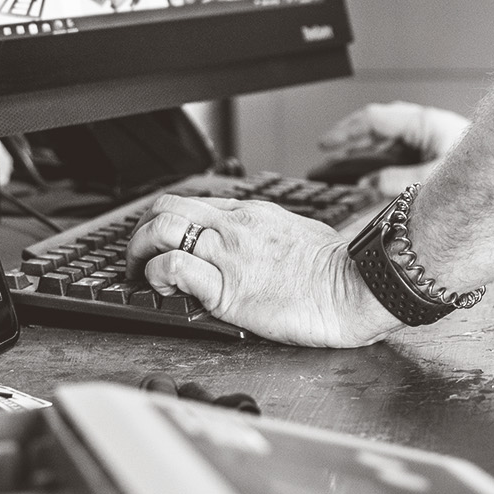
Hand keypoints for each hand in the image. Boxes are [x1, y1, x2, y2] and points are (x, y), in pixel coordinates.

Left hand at [125, 194, 401, 347]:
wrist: (355, 288)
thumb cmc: (337, 270)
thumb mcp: (297, 235)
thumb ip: (267, 236)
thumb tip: (256, 247)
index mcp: (250, 214)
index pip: (192, 204)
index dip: (168, 223)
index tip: (163, 243)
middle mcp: (233, 227)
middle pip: (166, 208)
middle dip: (141, 232)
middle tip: (138, 257)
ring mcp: (228, 254)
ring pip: (162, 230)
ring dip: (139, 252)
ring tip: (141, 274)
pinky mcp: (227, 289)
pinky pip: (174, 267)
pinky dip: (156, 276)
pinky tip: (162, 289)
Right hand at [319, 102, 470, 192]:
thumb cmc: (492, 171)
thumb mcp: (437, 178)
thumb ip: (401, 182)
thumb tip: (369, 184)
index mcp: (425, 123)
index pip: (374, 119)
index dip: (345, 131)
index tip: (326, 144)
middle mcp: (427, 126)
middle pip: (379, 125)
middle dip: (351, 138)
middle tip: (328, 151)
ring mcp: (432, 137)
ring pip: (390, 137)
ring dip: (367, 149)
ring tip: (346, 164)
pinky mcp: (439, 150)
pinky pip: (403, 149)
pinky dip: (384, 159)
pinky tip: (378, 173)